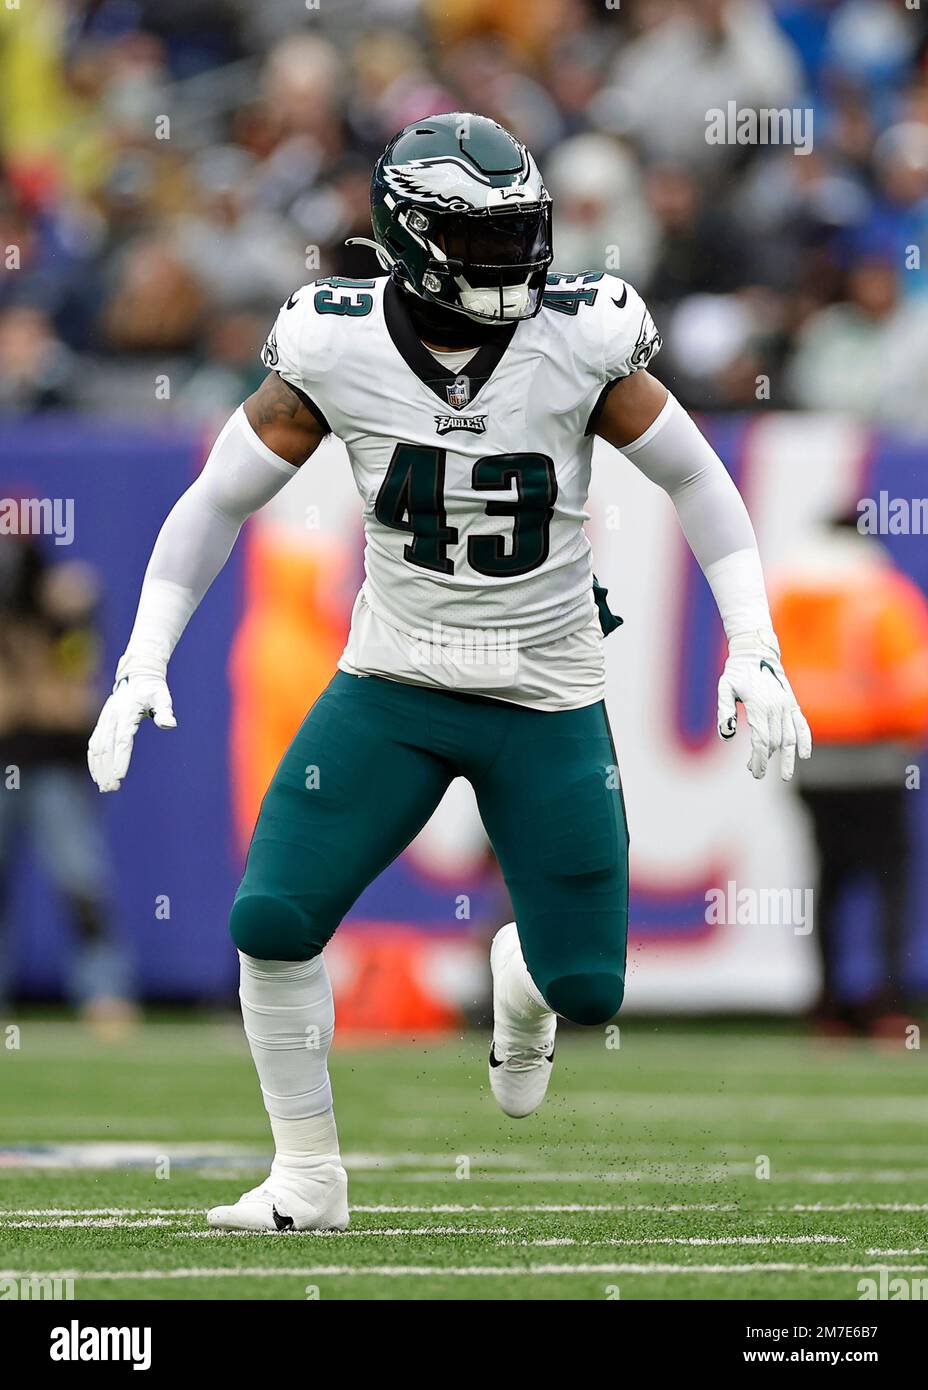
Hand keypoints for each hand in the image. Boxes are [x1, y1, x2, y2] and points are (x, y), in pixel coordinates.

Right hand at [87, 672, 175, 791]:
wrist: (137, 674)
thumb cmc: (153, 688)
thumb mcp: (162, 697)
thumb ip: (165, 711)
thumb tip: (170, 724)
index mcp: (126, 712)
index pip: (122, 740)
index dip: (120, 759)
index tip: (119, 776)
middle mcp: (112, 717)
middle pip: (106, 748)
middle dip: (107, 769)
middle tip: (111, 788)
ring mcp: (104, 719)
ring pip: (97, 747)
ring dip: (98, 768)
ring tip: (103, 786)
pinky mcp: (102, 722)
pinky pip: (94, 743)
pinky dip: (93, 759)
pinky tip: (96, 773)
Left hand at [717, 632, 811, 780]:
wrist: (756, 652)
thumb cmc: (736, 672)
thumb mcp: (724, 689)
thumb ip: (724, 712)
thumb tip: (726, 735)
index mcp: (759, 706)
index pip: (761, 741)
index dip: (759, 759)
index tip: (754, 771)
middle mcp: (776, 707)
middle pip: (774, 742)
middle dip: (766, 759)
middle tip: (755, 771)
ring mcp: (787, 705)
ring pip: (790, 737)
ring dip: (786, 757)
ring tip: (784, 774)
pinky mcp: (793, 703)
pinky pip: (802, 725)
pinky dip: (805, 740)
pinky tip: (804, 755)